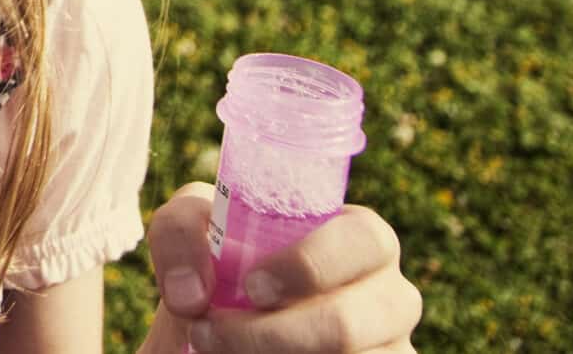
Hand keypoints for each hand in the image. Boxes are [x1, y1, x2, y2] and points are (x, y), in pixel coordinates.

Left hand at [143, 185, 420, 353]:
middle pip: (347, 323)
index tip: (251, 287)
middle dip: (272, 333)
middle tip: (210, 331)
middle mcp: (390, 297)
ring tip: (216, 350)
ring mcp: (391, 350)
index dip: (310, 264)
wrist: (217, 334)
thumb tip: (189, 293)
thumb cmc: (220, 269)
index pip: (367, 240)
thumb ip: (181, 233)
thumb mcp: (195, 231)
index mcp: (361, 240)